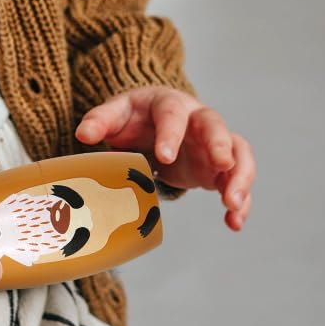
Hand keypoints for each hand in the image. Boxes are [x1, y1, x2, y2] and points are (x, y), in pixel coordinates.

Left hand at [75, 86, 254, 230]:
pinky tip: (234, 222)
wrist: (153, 122)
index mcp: (168, 103)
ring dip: (239, 176)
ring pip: (238, 151)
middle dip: (220, 144)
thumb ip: (100, 121)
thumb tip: (83, 134)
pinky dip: (241, 200)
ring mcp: (213, 142)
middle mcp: (197, 118)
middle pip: (215, 124)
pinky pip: (237, 179)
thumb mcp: (116, 114)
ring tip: (233, 204)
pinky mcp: (220, 166)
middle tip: (221, 165)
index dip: (170, 133)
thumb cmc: (135, 117)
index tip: (163, 157)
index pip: (172, 112)